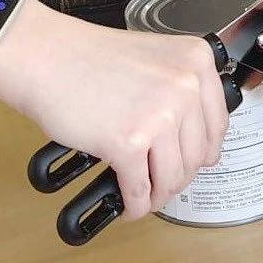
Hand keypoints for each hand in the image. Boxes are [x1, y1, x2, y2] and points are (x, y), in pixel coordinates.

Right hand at [0, 0, 228, 218]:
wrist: (44, 57)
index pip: (217, 124)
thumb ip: (178, 91)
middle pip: (196, 156)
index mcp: (196, 62)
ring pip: (172, 177)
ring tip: (144, 196)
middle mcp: (186, 87)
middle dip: (178, 177)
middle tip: (161, 183)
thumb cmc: (86, 57)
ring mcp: (159, 116)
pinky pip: (139, 189)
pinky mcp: (128, 143)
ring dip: (158, 195)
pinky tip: (127, 206)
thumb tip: (195, 140)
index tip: (193, 162)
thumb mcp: (153, 59)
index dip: (203, 152)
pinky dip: (135, 205)